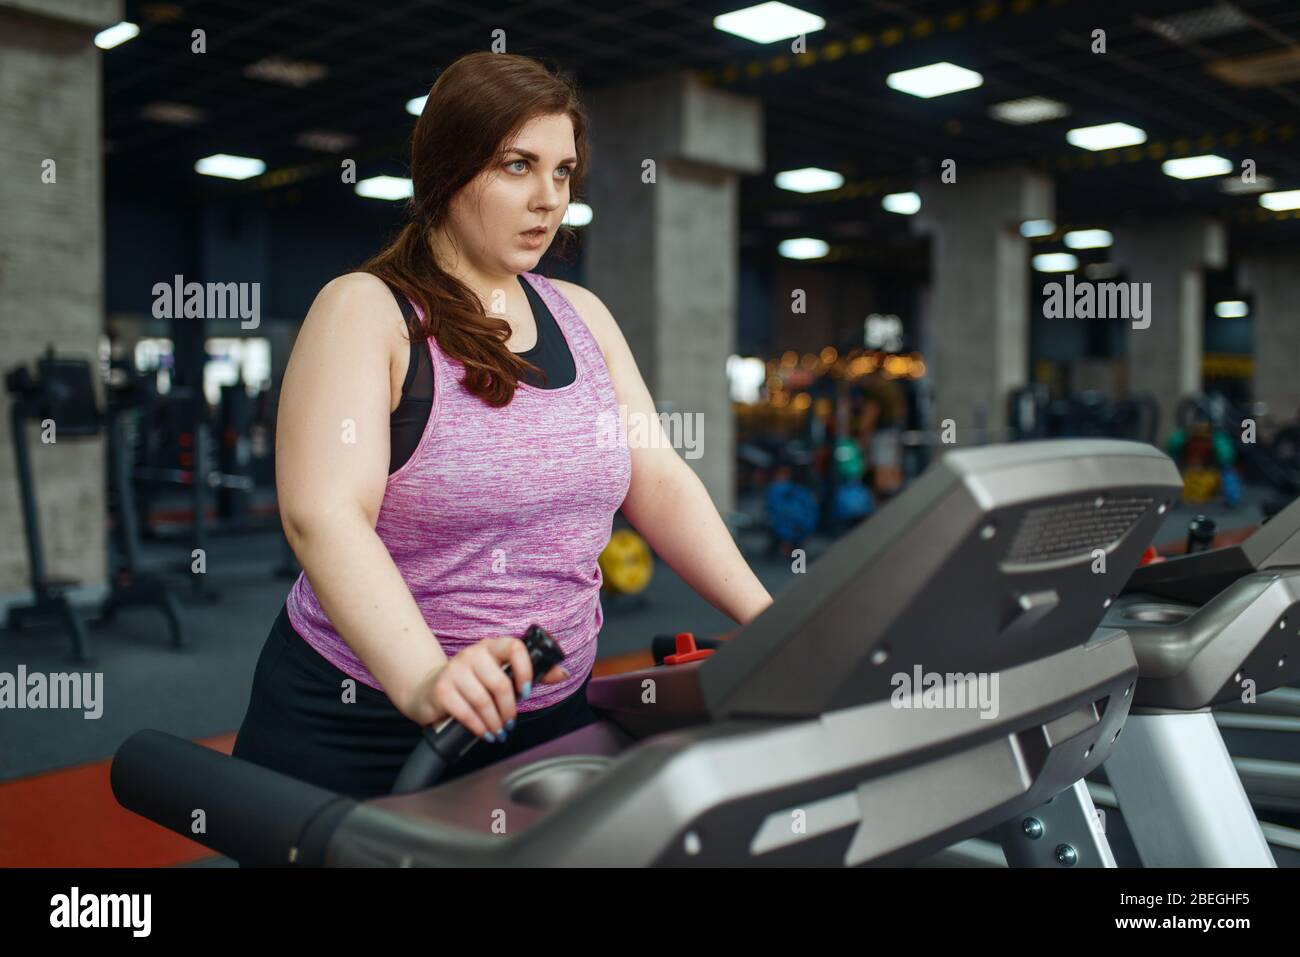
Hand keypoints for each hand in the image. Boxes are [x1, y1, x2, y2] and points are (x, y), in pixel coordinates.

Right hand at [402, 636, 568, 736]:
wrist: (428, 690)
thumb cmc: (471, 684)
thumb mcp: (499, 675)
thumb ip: (530, 674)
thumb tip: (562, 674)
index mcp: (491, 647)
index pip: (515, 647)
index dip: (525, 670)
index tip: (525, 691)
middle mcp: (472, 654)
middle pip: (500, 683)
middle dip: (509, 709)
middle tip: (510, 722)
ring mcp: (454, 670)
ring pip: (483, 701)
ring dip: (495, 722)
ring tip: (498, 730)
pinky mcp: (442, 690)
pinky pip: (466, 712)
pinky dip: (479, 727)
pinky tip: (484, 732)